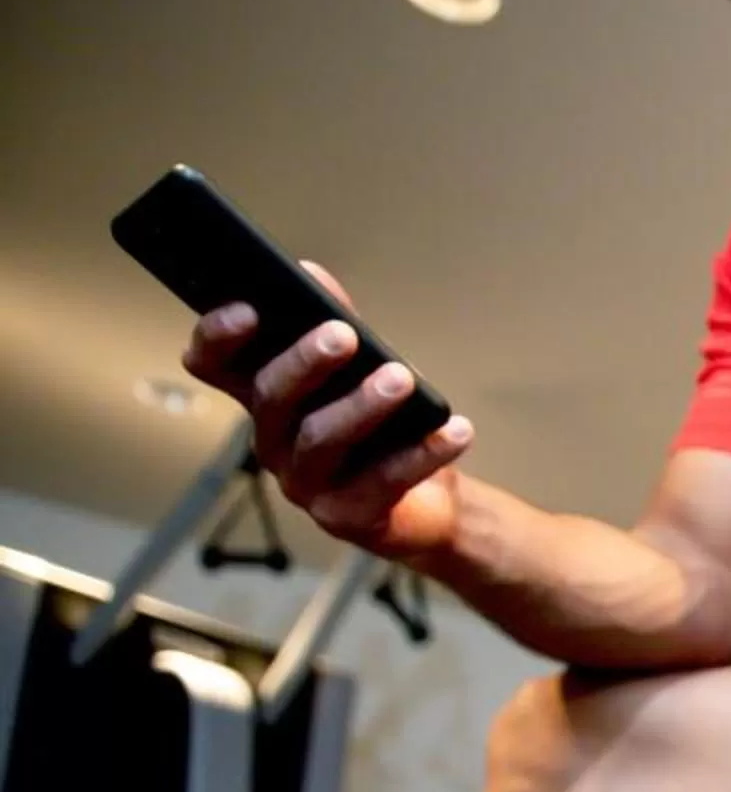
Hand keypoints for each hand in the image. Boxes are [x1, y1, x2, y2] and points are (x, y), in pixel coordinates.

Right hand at [182, 261, 473, 558]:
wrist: (431, 505)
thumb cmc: (386, 430)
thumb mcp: (363, 372)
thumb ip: (337, 324)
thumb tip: (311, 272)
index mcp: (266, 401)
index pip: (214, 365)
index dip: (219, 338)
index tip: (247, 309)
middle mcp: (274, 442)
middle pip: (272, 398)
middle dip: (305, 363)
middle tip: (343, 335)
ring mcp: (306, 485)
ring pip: (321, 439)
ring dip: (363, 405)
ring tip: (401, 379)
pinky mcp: (347, 518)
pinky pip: (382, 482)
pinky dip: (422, 454)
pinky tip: (455, 431)